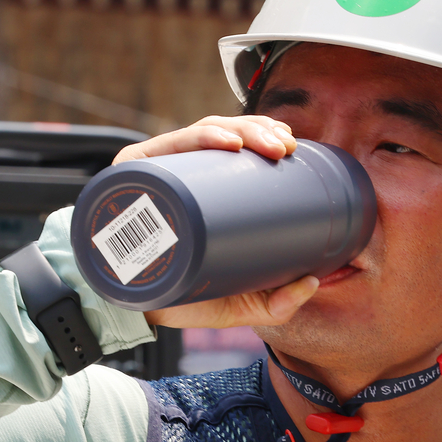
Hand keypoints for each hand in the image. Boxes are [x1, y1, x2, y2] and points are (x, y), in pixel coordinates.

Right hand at [122, 115, 313, 329]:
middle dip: (259, 130)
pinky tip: (227, 142)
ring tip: (264, 143)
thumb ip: (277, 301)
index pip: (236, 147)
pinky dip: (200, 138)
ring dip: (238, 129)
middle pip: (223, 134)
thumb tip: (313, 280)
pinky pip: (166, 147)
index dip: (265, 135)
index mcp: (203, 190)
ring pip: (200, 134)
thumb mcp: (239, 303)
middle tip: (284, 147)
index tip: (291, 146)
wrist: (128, 313)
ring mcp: (156, 174)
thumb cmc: (181, 296)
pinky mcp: (131, 176)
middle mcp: (180, 175)